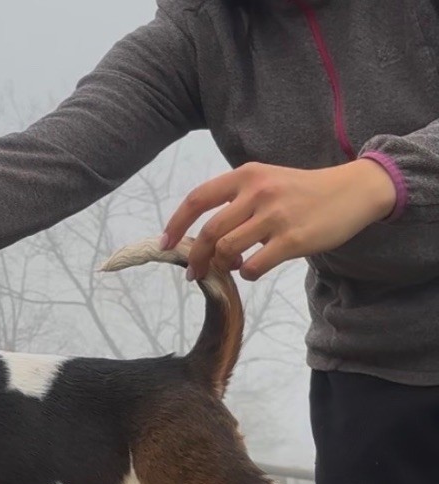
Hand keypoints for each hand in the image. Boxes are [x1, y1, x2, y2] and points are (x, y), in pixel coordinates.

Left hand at [162, 159, 396, 280]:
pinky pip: (253, 266)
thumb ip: (235, 202)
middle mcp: (258, 192)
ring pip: (228, 250)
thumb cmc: (301, 191)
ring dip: (222, 265)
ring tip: (229, 266)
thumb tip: (202, 238)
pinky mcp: (293, 239)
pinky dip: (246, 274)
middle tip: (193, 273)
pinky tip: (252, 269)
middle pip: (210, 232)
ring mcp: (276, 216)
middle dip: (195, 257)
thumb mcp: (266, 181)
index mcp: (246, 176)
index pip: (197, 199)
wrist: (352, 191)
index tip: (165, 244)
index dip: (176, 224)